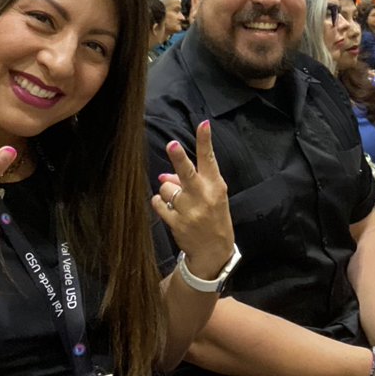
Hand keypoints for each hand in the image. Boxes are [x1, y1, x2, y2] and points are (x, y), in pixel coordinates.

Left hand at [153, 121, 234, 280]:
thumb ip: (191, 181)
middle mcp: (203, 196)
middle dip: (179, 158)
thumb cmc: (214, 217)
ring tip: (179, 202)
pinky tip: (170, 210)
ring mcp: (189, 211)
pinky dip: (160, 204)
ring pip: (166, 188)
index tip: (203, 124)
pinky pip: (159, 204)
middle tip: (171, 144)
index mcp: (215, 186)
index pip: (209, 159)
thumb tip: (163, 176)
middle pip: (187, 173)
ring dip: (168, 192)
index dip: (205, 140)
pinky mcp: (176, 223)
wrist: (214, 251)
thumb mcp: (211, 196)